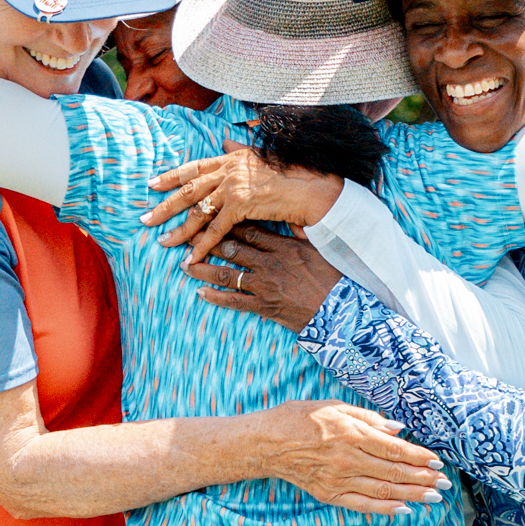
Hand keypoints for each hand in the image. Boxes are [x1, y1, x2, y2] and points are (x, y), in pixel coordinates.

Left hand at [141, 139, 342, 263]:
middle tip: (144, 219)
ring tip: (162, 242)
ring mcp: (233, 187)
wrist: (313, 187)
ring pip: (197, 211)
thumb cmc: (294, 174)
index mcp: (232, 158)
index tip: (152, 184)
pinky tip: (191, 257)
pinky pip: (215, 230)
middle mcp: (228, 170)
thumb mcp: (262, 158)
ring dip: (178, 230)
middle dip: (164, 206)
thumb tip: (224, 140)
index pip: (194, 167)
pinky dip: (202, 246)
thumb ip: (240, 149)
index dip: (171, 176)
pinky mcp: (240, 206)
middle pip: (188, 190)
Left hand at [183, 224, 340, 332]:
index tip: (211, 215)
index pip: (250, 229)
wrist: (340, 313)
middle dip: (208, 242)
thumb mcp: (319, 250)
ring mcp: (265, 286)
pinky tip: (200, 293)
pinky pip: (234, 302)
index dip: (228, 221)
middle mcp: (270, 264)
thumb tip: (293, 213)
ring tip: (184, 265)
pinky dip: (216, 297)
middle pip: (233, 248)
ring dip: (203, 269)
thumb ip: (301, 232)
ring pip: (227, 274)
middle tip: (187, 236)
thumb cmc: (333, 279)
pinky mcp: (264, 307)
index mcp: (283, 247)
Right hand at [253, 399, 448, 516]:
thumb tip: (398, 430)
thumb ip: (368, 418)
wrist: (265, 443)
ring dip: (412, 494)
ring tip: (433, 497)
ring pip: (383, 490)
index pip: (395, 449)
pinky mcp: (329, 494)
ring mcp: (338, 480)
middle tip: (445, 484)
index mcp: (350, 433)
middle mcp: (348, 459)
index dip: (420, 457)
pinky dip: (384, 508)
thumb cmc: (298, 418)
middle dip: (423, 478)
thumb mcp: (334, 406)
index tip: (438, 462)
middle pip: (394, 472)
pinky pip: (362, 504)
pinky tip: (403, 509)